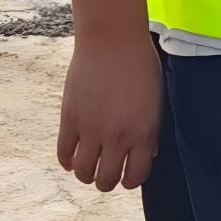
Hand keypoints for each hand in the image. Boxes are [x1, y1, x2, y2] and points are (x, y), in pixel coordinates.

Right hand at [56, 30, 158, 189]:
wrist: (112, 39)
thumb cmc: (139, 65)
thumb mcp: (156, 100)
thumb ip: (151, 131)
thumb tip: (147, 154)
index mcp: (143, 133)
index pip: (136, 176)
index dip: (131, 180)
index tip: (128, 176)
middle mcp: (117, 137)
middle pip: (107, 180)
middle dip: (107, 181)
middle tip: (106, 174)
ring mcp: (90, 129)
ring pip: (83, 173)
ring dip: (86, 175)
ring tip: (89, 167)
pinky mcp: (69, 119)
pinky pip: (63, 153)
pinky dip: (67, 161)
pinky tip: (72, 158)